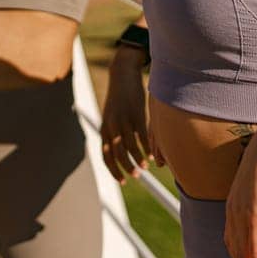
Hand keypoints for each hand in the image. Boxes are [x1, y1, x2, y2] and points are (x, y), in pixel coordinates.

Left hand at [100, 46, 160, 181]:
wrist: (122, 75)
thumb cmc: (119, 99)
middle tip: (136, 176)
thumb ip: (114, 133)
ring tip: (145, 166)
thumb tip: (119, 152)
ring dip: (138, 159)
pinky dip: (146, 146)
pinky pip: (141, 135)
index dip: (113, 171)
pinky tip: (152, 152)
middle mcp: (111, 127)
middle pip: (117, 154)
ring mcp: (123, 121)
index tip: (122, 181)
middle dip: (126, 168)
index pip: (106, 157)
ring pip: (130, 147)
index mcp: (104, 129)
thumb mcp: (112, 117)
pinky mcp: (135, 114)